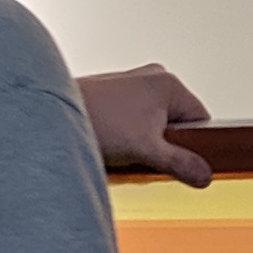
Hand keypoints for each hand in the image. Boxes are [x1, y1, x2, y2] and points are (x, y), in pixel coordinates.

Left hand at [76, 64, 213, 184]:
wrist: (48, 117)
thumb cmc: (96, 121)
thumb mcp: (146, 150)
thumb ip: (180, 163)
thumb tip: (204, 175)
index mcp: (168, 84)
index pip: (201, 119)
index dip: (195, 146)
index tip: (183, 164)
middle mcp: (152, 78)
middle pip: (176, 122)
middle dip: (165, 147)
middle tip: (144, 159)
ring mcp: (132, 84)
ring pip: (154, 124)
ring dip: (144, 144)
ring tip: (123, 153)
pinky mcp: (113, 95)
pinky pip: (134, 121)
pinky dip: (127, 137)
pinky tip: (111, 147)